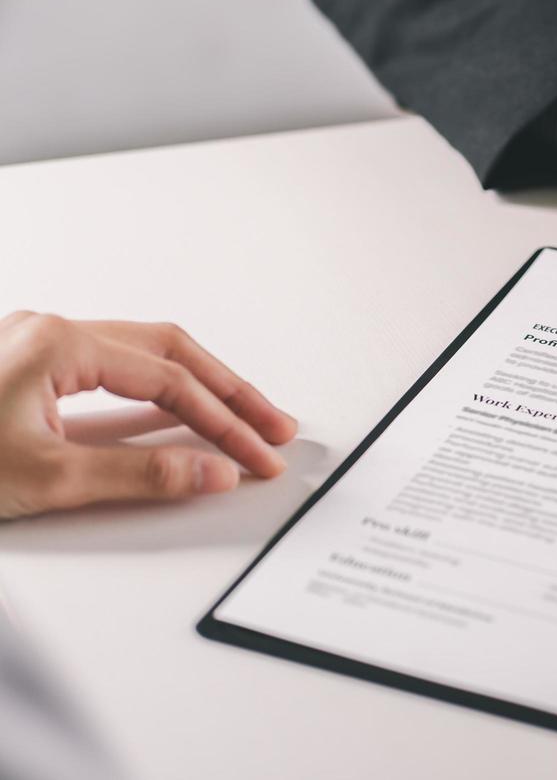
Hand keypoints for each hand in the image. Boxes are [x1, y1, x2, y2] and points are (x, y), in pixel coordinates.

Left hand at [0, 312, 296, 518]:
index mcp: (58, 342)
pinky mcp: (30, 373)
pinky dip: (158, 394)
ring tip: (244, 418)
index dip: (223, 422)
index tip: (256, 457)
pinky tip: (181, 415)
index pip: (169, 381)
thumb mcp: (43, 477)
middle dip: (230, 391)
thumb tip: (212, 472)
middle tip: (275, 427)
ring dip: (200, 387)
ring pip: (145, 354)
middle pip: (170, 350)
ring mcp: (38, 348)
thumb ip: (140, 473)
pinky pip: (113, 372)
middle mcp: (51, 332)